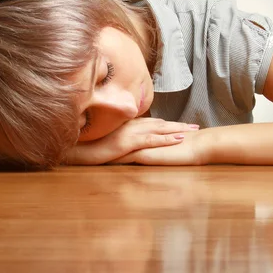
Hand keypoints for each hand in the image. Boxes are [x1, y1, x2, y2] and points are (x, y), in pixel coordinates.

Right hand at [65, 118, 198, 164]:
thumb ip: (121, 139)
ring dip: (178, 130)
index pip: (153, 123)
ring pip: (160, 130)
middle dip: (179, 125)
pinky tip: (179, 139)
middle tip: (196, 127)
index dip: (169, 124)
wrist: (76, 149)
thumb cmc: (89, 147)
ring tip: (194, 131)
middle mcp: (131, 125)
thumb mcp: (109, 142)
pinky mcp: (128, 142)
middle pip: (161, 124)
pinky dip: (166, 139)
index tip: (183, 125)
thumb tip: (131, 144)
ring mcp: (130, 132)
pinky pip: (151, 140)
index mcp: (127, 125)